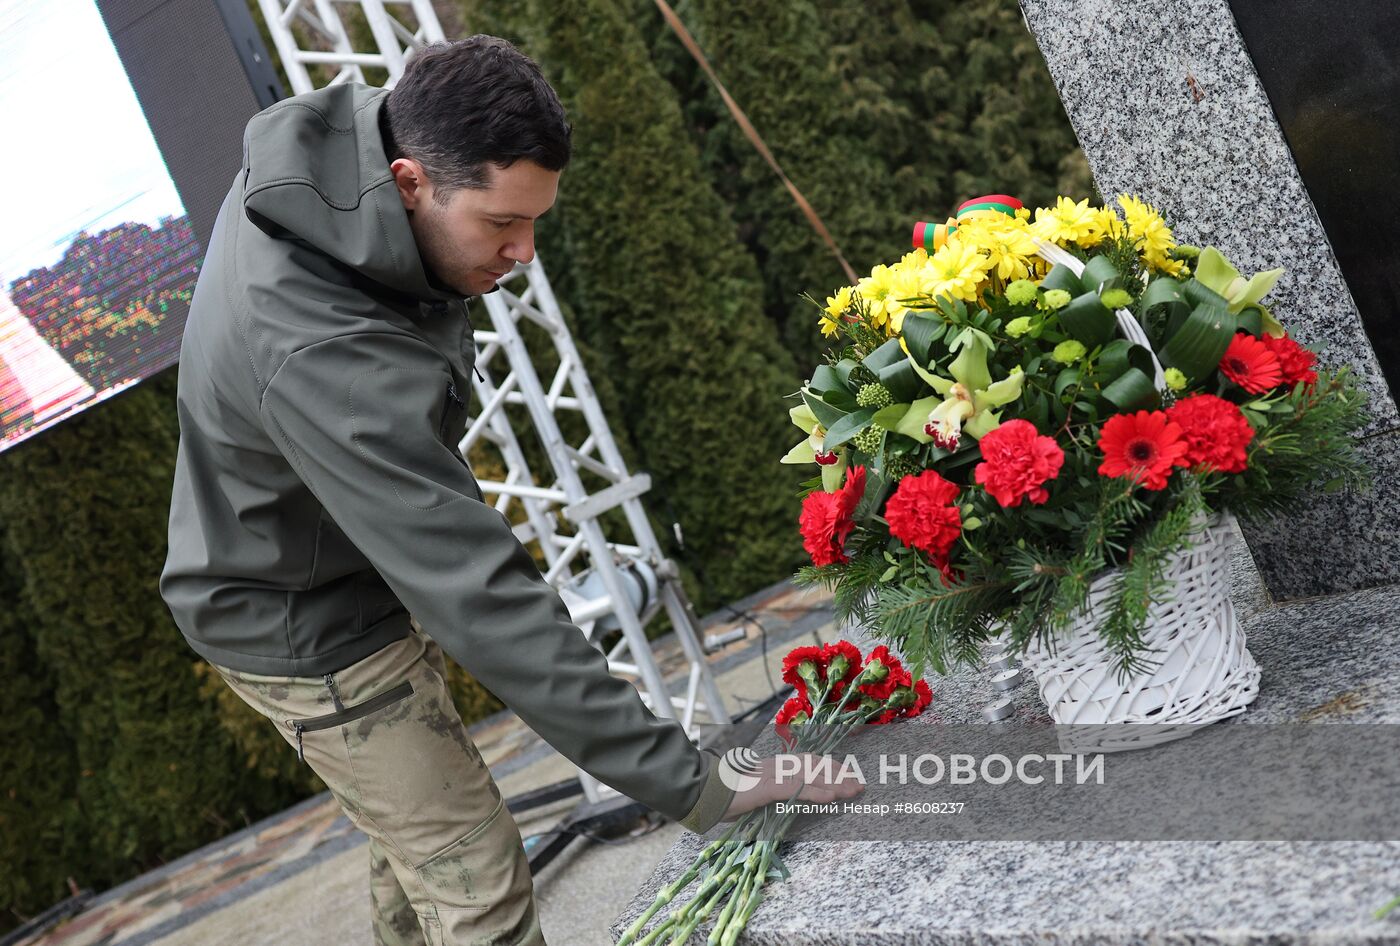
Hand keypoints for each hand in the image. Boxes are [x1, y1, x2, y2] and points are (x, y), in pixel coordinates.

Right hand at [719, 751, 864, 821]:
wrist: (701, 790)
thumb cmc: (723, 793)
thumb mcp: (753, 791)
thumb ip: (771, 792)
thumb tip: (785, 799)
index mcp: (774, 765)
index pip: (809, 760)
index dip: (831, 766)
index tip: (848, 774)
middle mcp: (776, 765)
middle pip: (815, 764)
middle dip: (840, 774)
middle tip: (860, 784)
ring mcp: (772, 774)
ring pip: (811, 774)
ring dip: (835, 782)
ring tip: (854, 791)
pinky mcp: (766, 787)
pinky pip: (797, 789)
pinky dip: (816, 792)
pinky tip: (832, 798)